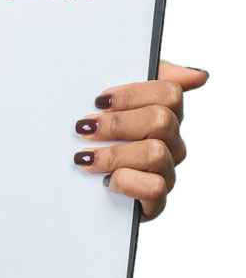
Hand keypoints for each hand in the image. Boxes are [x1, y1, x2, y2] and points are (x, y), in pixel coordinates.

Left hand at [72, 60, 208, 220]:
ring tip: (84, 156)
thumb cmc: (99, 133)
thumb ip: (150, 77)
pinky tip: (106, 180)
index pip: (170, 93)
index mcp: (164, 113)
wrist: (78, 184)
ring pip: (156, 153)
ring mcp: (166, 171)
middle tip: (84, 127)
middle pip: (161, 120)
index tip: (99, 100)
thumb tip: (200, 75)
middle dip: (117, 123)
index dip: (133, 94)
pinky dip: (126, 182)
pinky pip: (155, 188)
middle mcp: (171, 142)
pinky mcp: (155, 201)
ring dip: (113, 154)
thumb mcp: (115, 99)